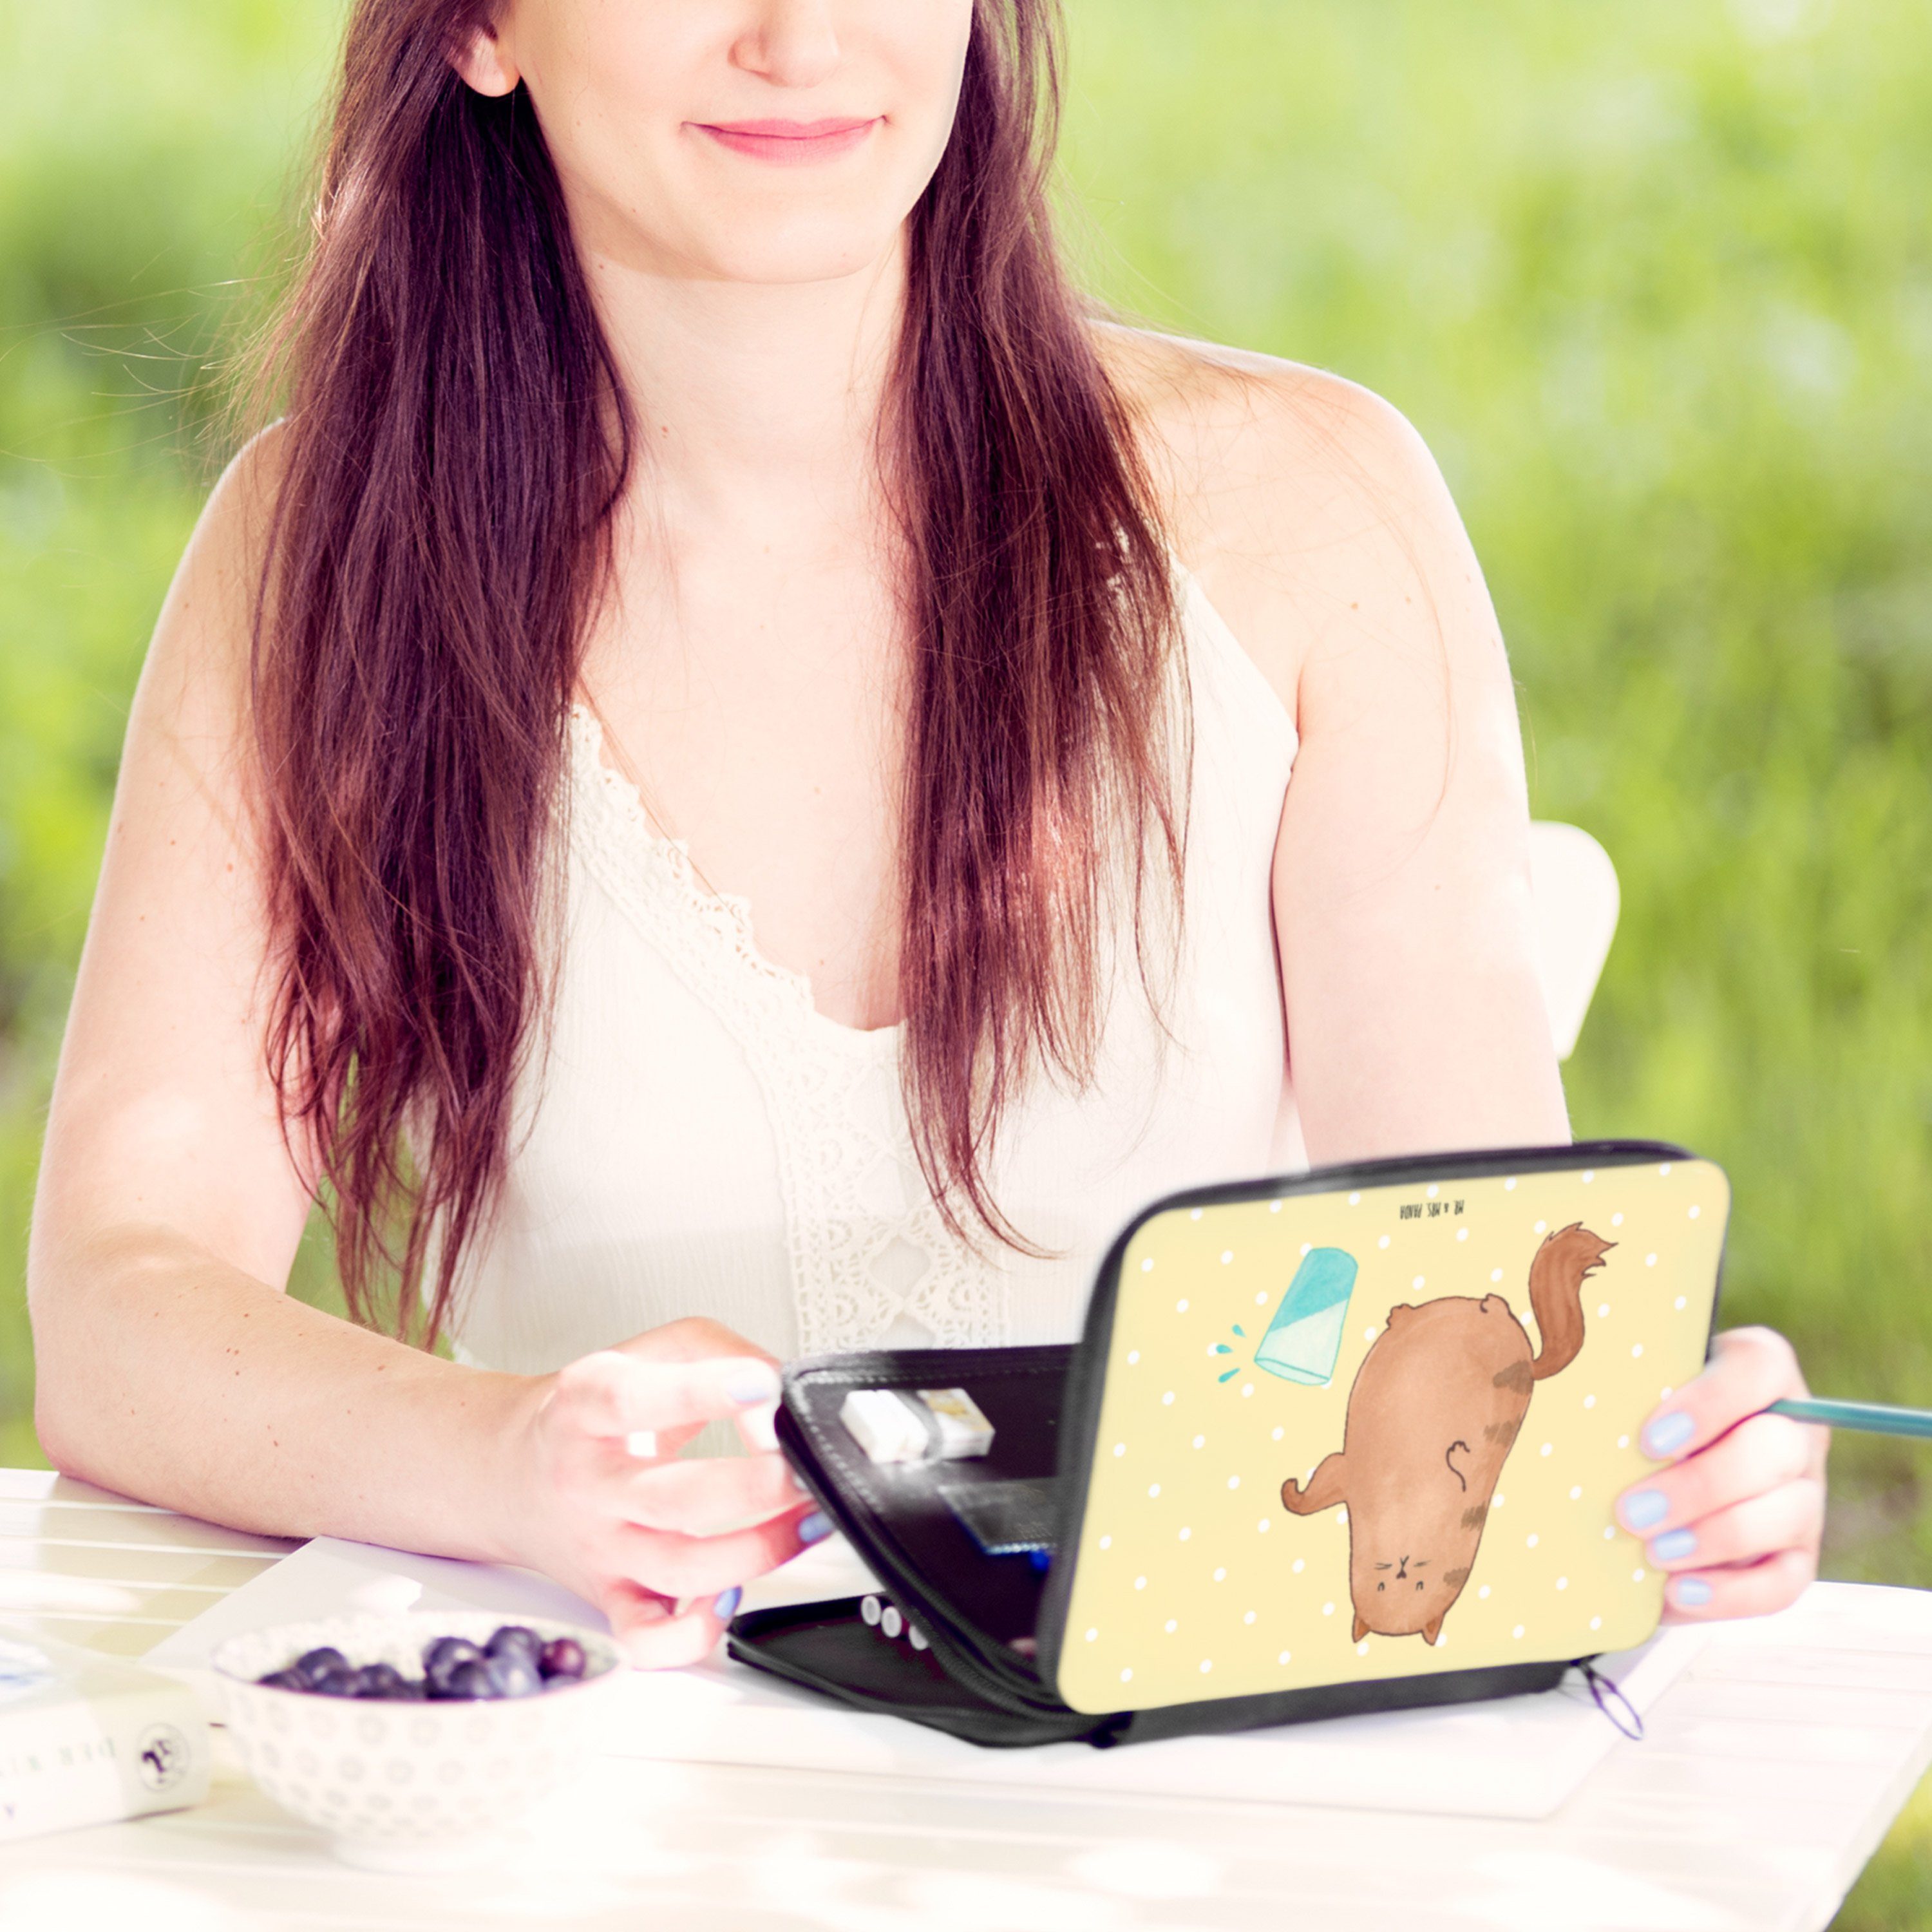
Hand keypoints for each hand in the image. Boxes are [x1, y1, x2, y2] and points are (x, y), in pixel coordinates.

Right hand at [504, 1318, 826, 1666]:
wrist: (513, 1471)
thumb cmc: (593, 1412)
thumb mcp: (649, 1350)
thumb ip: (720, 1353)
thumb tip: (776, 1397)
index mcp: (585, 1407)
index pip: (631, 1399)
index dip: (701, 1392)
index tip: (762, 1385)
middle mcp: (588, 1482)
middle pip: (672, 1498)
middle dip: (755, 1487)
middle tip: (802, 1467)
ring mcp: (600, 1546)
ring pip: (679, 1571)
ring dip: (759, 1551)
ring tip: (805, 1520)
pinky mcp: (610, 1597)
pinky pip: (648, 1639)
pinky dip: (696, 1632)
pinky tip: (733, 1596)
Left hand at [1615, 1327, 1827, 1621]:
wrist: (1653, 1469)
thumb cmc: (1640, 1416)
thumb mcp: (1639, 1391)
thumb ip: (1629, 1392)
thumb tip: (1580, 1416)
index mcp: (1761, 1370)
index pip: (1757, 1369)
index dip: (1708, 1405)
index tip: (1649, 1441)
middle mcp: (1795, 1432)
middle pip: (1774, 1451)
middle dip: (1700, 1486)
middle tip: (1633, 1512)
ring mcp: (1803, 1496)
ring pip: (1785, 1515)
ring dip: (1714, 1538)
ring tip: (1652, 1553)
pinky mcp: (1798, 1555)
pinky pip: (1784, 1582)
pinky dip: (1731, 1593)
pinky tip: (1678, 1592)